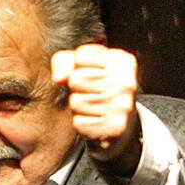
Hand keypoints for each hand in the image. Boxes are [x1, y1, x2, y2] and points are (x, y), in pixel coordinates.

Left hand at [51, 44, 140, 174]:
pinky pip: (79, 122)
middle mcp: (126, 82)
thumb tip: (58, 77)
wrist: (120, 125)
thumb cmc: (97, 88)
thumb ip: (65, 62)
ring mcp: (123, 106)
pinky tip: (95, 121)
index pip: (81, 56)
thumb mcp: (84, 66)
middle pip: (75, 78)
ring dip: (78, 107)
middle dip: (76, 88)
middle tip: (91, 93)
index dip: (77, 66)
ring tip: (93, 107)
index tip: (90, 73)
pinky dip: (82, 123)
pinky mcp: (116, 128)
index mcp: (122, 61)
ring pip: (75, 101)